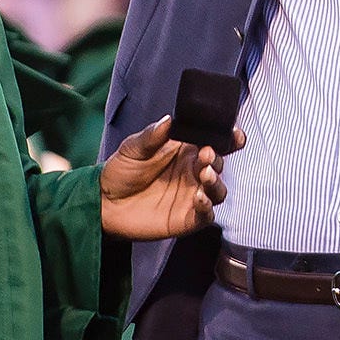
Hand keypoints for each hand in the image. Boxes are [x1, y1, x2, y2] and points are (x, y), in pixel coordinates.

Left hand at [100, 116, 237, 240]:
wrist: (104, 203)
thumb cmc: (121, 172)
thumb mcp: (133, 148)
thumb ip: (152, 135)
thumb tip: (169, 120)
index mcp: (185, 151)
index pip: (214, 142)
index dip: (229, 138)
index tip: (234, 134)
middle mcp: (193, 173)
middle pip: (218, 165)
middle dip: (217, 159)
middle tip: (206, 154)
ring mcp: (192, 196)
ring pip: (218, 190)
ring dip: (216, 182)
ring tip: (205, 174)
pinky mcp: (187, 219)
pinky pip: (206, 215)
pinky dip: (207, 207)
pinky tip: (198, 198)